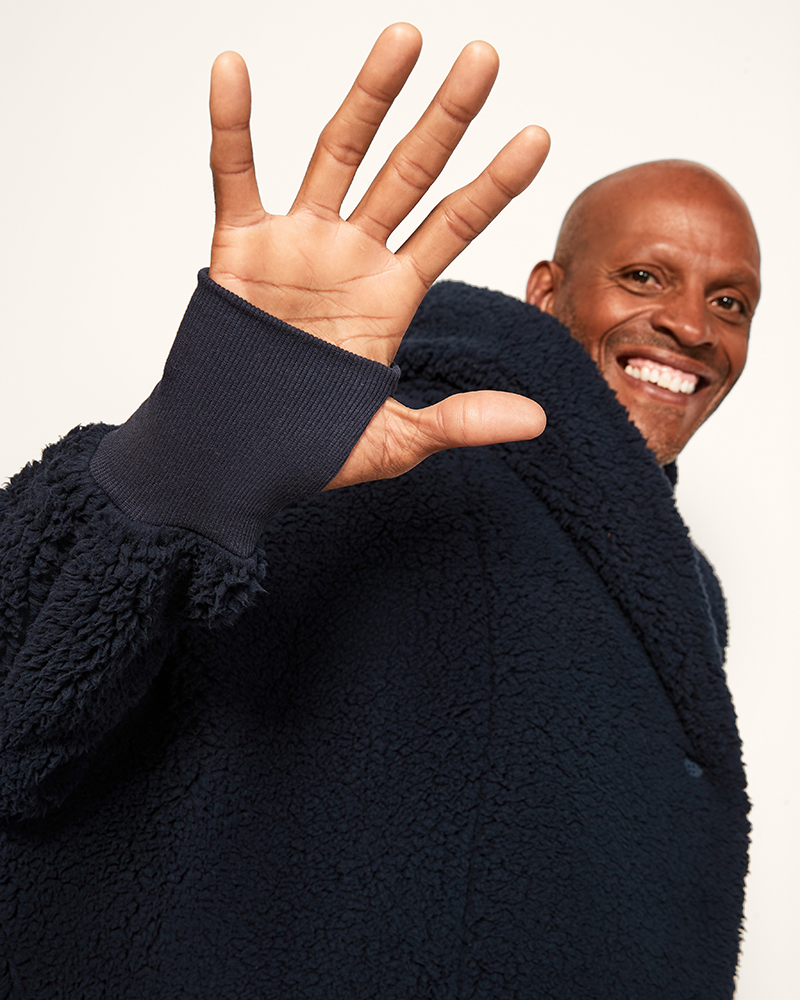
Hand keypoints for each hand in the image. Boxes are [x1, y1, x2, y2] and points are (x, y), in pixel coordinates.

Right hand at [208, 23, 548, 488]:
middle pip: (408, 173)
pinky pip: (234, 176)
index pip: (454, 225)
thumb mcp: (394, 441)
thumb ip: (459, 421)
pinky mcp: (240, 249)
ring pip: (337, 155)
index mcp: (393, 296)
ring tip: (405, 37)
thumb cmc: (309, 450)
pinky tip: (233, 70)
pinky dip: (232, 127)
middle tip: (484, 57)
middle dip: (445, 117)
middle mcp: (352, 257)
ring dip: (369, 98)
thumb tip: (538, 420)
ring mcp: (298, 245)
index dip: (494, 183)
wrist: (234, 458)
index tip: (538, 135)